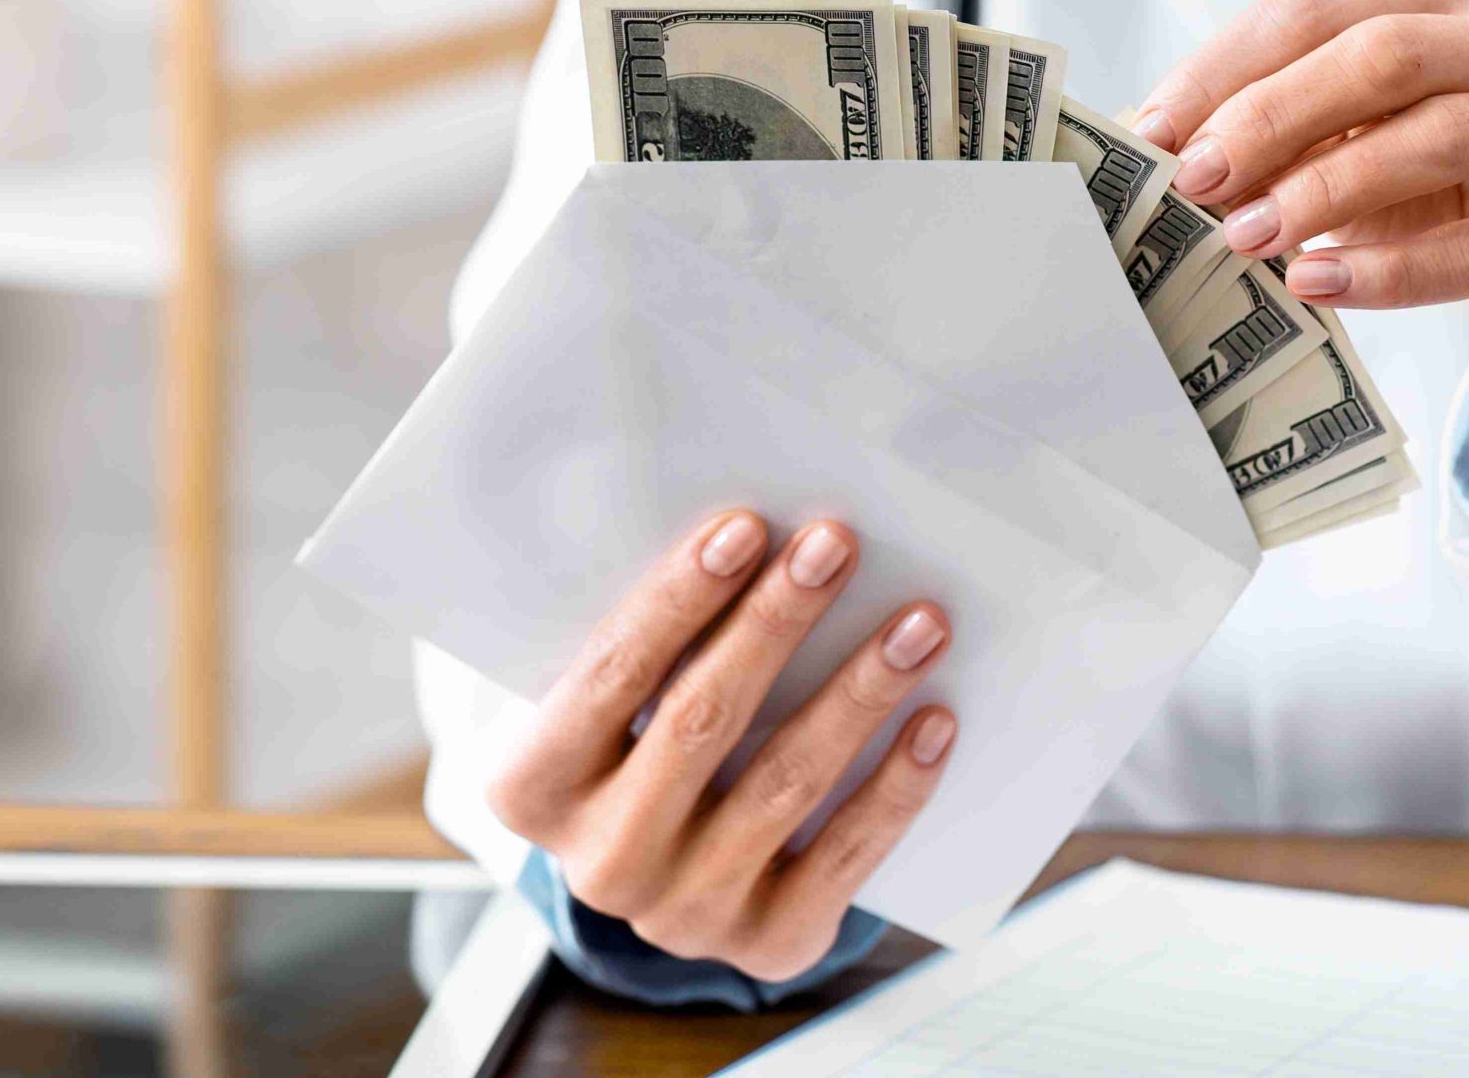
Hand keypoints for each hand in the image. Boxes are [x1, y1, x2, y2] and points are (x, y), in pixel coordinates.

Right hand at [485, 510, 955, 980]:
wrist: (672, 882)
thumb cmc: (641, 751)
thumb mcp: (610, 709)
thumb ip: (647, 646)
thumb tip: (754, 538)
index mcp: (534, 789)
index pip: (611, 674)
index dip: (679, 598)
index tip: (747, 526)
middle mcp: (603, 862)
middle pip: (702, 721)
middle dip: (775, 624)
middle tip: (836, 546)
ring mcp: (687, 912)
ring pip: (785, 783)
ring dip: (859, 693)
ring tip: (919, 625)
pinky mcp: (769, 943)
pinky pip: (845, 854)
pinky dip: (897, 784)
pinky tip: (935, 719)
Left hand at [1131, 0, 1468, 572]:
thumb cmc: (1442, 197)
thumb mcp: (1354, 143)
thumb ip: (1276, 131)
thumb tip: (1151, 144)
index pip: (1315, 10)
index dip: (1225, 69)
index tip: (1153, 133)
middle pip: (1385, 55)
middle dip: (1274, 117)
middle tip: (1198, 183)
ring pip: (1442, 137)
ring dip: (1328, 191)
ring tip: (1247, 239)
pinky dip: (1393, 271)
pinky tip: (1320, 287)